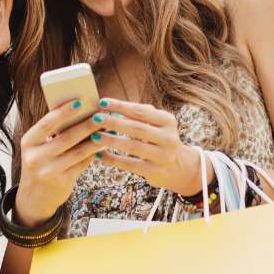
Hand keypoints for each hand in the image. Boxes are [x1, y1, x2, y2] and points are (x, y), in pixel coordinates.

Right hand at [13, 99, 104, 224]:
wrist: (33, 198)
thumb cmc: (40, 164)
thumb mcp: (38, 148)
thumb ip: (53, 133)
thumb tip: (81, 113)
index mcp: (28, 142)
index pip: (47, 123)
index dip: (64, 112)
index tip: (80, 101)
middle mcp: (36, 157)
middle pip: (67, 137)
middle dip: (87, 124)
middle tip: (102, 114)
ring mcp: (49, 171)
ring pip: (78, 151)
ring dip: (96, 138)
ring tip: (108, 128)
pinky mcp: (62, 182)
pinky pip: (83, 163)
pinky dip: (94, 152)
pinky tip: (104, 144)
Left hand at [89, 99, 209, 195]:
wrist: (179, 168)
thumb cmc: (159, 139)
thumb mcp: (157, 124)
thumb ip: (139, 115)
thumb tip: (112, 108)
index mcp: (167, 121)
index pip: (141, 111)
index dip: (120, 106)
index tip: (102, 102)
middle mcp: (168, 138)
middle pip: (137, 128)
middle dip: (114, 122)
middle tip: (95, 118)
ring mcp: (162, 156)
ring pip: (133, 147)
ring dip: (111, 140)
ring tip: (94, 136)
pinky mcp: (154, 172)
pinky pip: (130, 165)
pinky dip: (113, 160)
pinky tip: (99, 155)